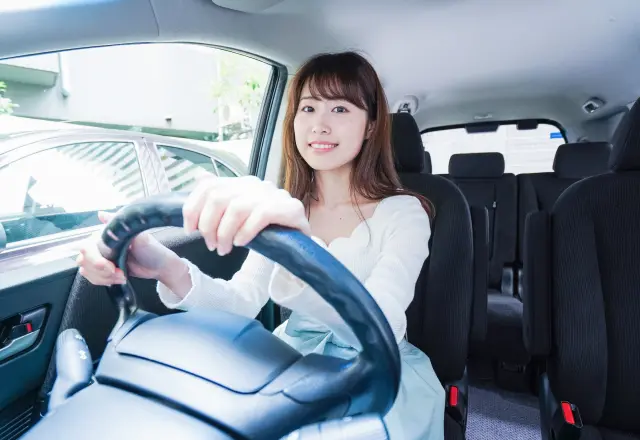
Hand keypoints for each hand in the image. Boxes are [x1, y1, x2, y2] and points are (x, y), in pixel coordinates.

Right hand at [76, 211, 180, 285]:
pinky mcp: (104, 269)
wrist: (159, 266)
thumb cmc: (151, 248)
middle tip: (117, 272)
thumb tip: (101, 214)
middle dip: (100, 271)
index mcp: (106, 235)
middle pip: (83, 260)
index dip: (94, 259)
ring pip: (86, 271)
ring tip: (121, 275)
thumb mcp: (138, 235)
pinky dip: (104, 281)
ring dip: (104, 277)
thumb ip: (119, 225)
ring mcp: (101, 257)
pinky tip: (117, 278)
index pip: (86, 247)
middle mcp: (101, 245)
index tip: (108, 266)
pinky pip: (92, 277)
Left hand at [183, 176, 310, 255]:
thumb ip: (219, 197)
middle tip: (211, 245)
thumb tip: (198, 176)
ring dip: (225, 233)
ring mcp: (274, 195)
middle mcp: (256, 185)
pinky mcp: (291, 208)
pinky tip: (241, 243)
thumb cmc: (262, 231)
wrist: (297, 245)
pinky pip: (261, 215)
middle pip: (219, 197)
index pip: (208, 186)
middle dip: (209, 226)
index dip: (193, 208)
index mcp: (240, 184)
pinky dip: (246, 231)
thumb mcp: (237, 216)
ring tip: (224, 249)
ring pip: (237, 208)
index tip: (190, 230)